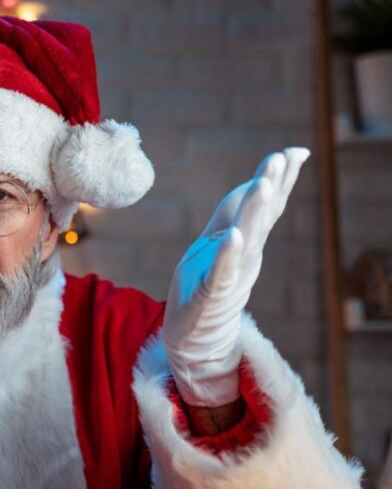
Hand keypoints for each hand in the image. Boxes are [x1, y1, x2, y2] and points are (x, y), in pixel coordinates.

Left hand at [161, 147, 309, 406]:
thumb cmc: (204, 283)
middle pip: (260, 217)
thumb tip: (255, 182)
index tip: (295, 151)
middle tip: (281, 157)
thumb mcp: (218, 242)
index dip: (277, 179)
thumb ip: (234, 214)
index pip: (264, 205)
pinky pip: (221, 272)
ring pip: (245, 240)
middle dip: (270, 186)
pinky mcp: (210, 295)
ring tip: (262, 184)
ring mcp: (229, 276)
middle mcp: (243, 256)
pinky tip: (234, 235)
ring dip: (254, 212)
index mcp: (245, 242)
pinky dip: (228, 254)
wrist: (193, 336)